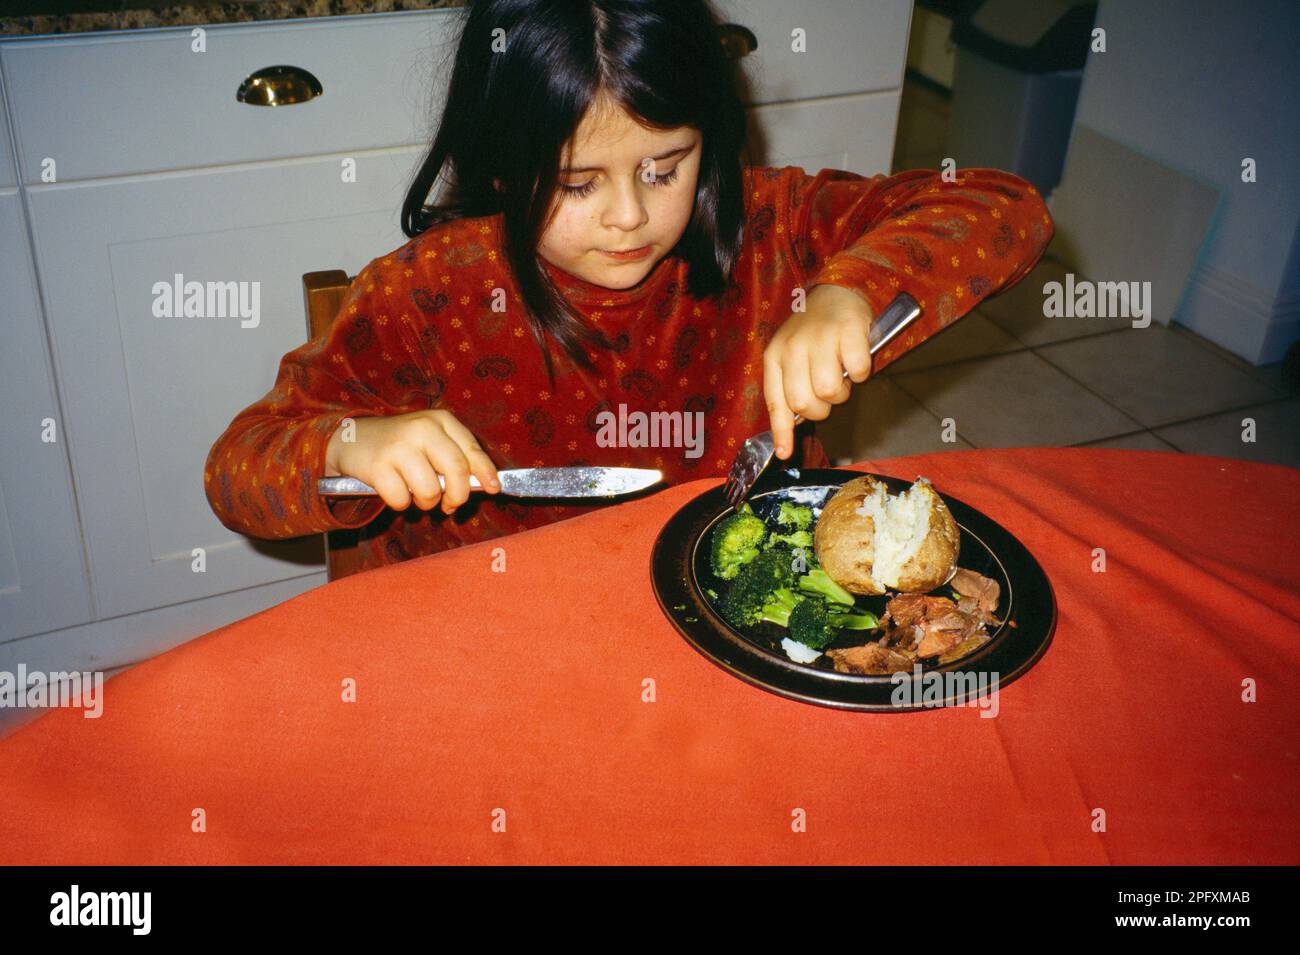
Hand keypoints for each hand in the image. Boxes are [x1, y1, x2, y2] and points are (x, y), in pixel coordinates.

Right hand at [325, 409, 501, 513]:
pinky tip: (393, 490)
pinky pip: (402, 500)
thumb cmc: (401, 446)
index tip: (494, 489)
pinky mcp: (378, 466)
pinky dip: (400, 504)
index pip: (471, 449)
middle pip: (457, 470)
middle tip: (450, 505)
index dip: (485, 472)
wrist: (352, 439)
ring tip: (416, 493)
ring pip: (430, 490)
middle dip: (458, 495)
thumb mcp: (431, 440)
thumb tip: (486, 485)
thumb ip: (456, 457)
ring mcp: (399, 446)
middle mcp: (422, 428)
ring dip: (426, 502)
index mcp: (440, 420)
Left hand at [763, 284, 874, 459]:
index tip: (785, 453)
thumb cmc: (815, 334)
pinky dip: (861, 372)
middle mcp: (792, 347)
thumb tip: (790, 431)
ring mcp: (819, 338)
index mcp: (775, 356)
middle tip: (828, 394)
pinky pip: (856, 371)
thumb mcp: (792, 357)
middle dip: (819, 409)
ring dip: (841, 392)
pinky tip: (856, 360)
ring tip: (841, 375)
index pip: (775, 401)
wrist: (836, 291)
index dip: (781, 431)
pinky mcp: (848, 330)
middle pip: (802, 402)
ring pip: (828, 390)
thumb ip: (790, 387)